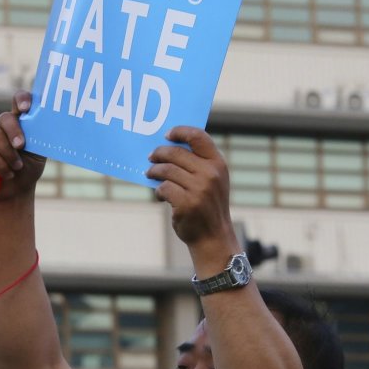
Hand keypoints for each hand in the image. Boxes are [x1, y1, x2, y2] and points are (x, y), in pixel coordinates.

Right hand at [0, 91, 46, 201]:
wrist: (17, 190)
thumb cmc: (29, 167)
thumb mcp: (39, 151)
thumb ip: (39, 136)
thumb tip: (42, 124)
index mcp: (19, 120)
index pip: (19, 100)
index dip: (21, 99)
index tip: (25, 108)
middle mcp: (1, 125)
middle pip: (5, 117)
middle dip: (14, 131)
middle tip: (21, 146)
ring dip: (9, 154)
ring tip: (18, 167)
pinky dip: (1, 165)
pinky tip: (8, 173)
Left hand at [147, 127, 237, 251]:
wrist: (213, 237)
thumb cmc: (207, 206)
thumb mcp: (212, 181)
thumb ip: (198, 164)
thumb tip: (166, 148)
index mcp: (218, 164)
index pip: (198, 136)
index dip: (180, 131)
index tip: (167, 135)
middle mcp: (210, 174)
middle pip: (176, 153)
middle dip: (159, 153)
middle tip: (150, 157)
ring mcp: (199, 189)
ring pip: (167, 170)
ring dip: (154, 171)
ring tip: (150, 174)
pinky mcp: (187, 203)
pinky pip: (164, 188)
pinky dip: (158, 190)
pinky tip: (160, 194)